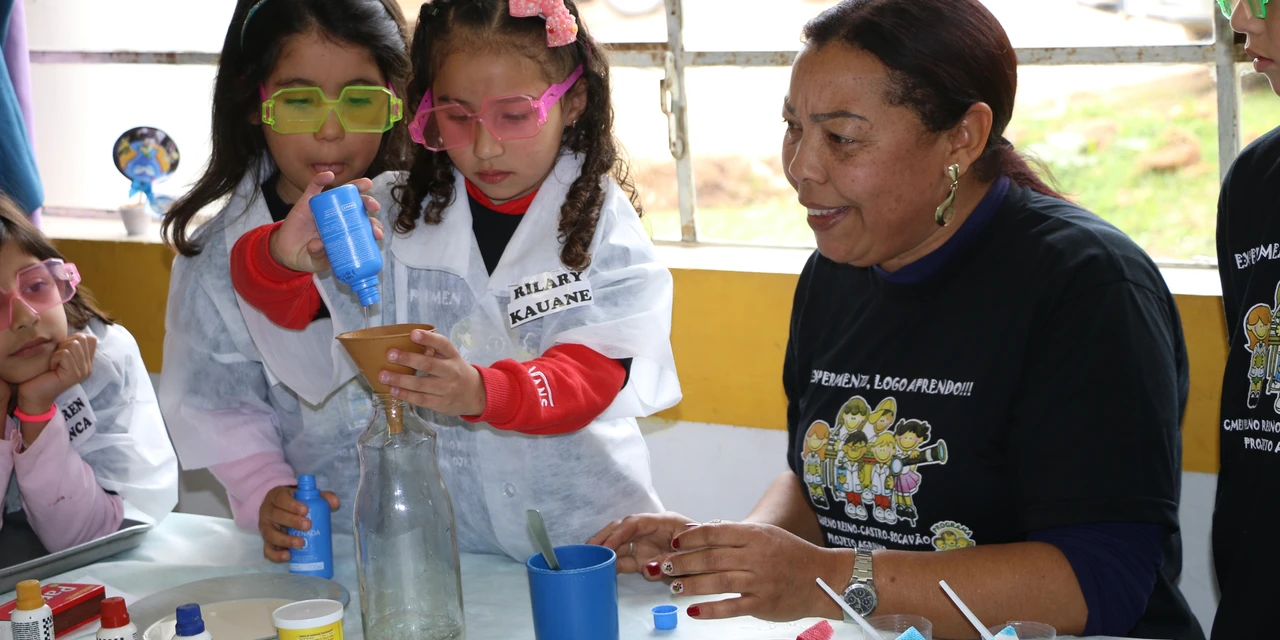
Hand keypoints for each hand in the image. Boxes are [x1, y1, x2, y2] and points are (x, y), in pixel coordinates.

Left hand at [16, 333, 95, 442]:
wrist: (34, 395)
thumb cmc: (42, 374)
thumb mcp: (58, 356)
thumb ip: (69, 347)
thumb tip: (73, 334)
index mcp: (86, 362)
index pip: (91, 338)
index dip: (74, 338)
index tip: (62, 351)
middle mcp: (88, 367)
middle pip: (82, 338)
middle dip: (65, 343)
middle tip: (56, 358)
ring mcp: (83, 371)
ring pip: (74, 344)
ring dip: (59, 351)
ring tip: (54, 363)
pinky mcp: (74, 375)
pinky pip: (65, 354)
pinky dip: (54, 358)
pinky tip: (52, 368)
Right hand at [258, 484, 340, 562]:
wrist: (281, 511)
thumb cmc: (296, 502)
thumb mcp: (307, 496)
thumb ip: (321, 497)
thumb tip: (335, 503)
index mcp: (277, 496)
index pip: (281, 498)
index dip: (291, 504)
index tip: (305, 510)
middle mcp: (268, 511)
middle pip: (276, 515)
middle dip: (292, 521)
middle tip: (308, 526)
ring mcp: (265, 527)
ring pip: (270, 534)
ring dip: (285, 540)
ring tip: (301, 543)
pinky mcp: (265, 542)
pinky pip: (267, 550)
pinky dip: (276, 555)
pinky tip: (288, 556)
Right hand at [269, 172, 384, 272]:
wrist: (287, 253)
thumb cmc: (309, 256)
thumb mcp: (317, 262)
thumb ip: (319, 256)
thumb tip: (319, 245)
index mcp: (346, 231)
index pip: (364, 225)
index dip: (373, 227)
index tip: (377, 234)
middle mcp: (338, 217)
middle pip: (357, 206)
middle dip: (368, 204)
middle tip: (374, 207)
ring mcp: (324, 208)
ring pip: (341, 193)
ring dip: (355, 186)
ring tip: (365, 184)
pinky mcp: (307, 202)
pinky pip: (314, 187)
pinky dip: (320, 179)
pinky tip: (328, 175)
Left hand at [381, 330, 485, 416]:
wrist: (475, 394)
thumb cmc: (455, 371)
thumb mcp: (450, 357)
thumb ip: (434, 350)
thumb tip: (405, 342)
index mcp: (453, 356)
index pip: (443, 344)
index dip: (428, 339)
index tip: (413, 334)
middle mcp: (451, 371)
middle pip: (429, 365)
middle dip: (408, 359)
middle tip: (390, 355)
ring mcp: (447, 389)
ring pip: (421, 384)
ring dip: (400, 380)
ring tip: (383, 376)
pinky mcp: (441, 404)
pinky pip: (420, 399)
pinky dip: (405, 395)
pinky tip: (393, 390)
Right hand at [588, 511, 699, 574]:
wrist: (717, 559)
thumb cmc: (709, 549)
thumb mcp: (695, 552)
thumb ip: (673, 559)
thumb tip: (649, 568)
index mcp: (665, 522)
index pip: (635, 522)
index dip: (619, 533)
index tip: (606, 545)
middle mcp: (652, 530)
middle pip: (622, 529)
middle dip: (604, 538)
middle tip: (587, 550)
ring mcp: (647, 543)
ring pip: (620, 543)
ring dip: (605, 549)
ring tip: (588, 558)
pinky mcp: (645, 557)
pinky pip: (625, 558)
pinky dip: (613, 562)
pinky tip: (602, 568)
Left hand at [655, 521, 852, 621]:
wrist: (822, 578)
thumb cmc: (789, 553)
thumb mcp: (765, 534)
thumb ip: (733, 533)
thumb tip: (696, 531)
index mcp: (756, 535)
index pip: (716, 533)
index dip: (692, 538)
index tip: (674, 543)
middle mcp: (757, 556)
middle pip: (712, 559)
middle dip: (684, 563)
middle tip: (665, 567)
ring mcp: (760, 581)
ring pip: (718, 582)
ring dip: (691, 585)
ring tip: (673, 588)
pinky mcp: (763, 604)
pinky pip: (732, 607)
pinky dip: (710, 610)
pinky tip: (693, 611)